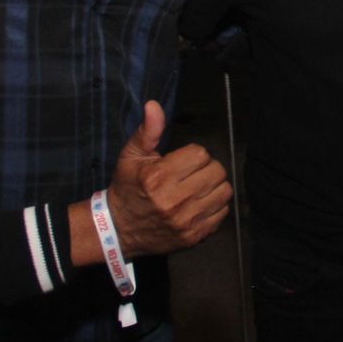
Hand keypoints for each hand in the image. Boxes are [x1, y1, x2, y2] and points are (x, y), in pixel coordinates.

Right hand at [105, 102, 231, 257]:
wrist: (118, 230)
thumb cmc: (127, 188)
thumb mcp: (131, 157)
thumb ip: (148, 131)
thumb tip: (154, 105)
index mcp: (158, 177)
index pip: (200, 154)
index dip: (193, 154)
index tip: (181, 161)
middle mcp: (174, 200)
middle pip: (216, 171)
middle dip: (206, 168)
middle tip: (192, 174)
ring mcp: (186, 220)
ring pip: (224, 191)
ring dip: (214, 186)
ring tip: (198, 187)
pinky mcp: (194, 236)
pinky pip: (222, 213)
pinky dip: (215, 206)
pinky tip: (199, 204)